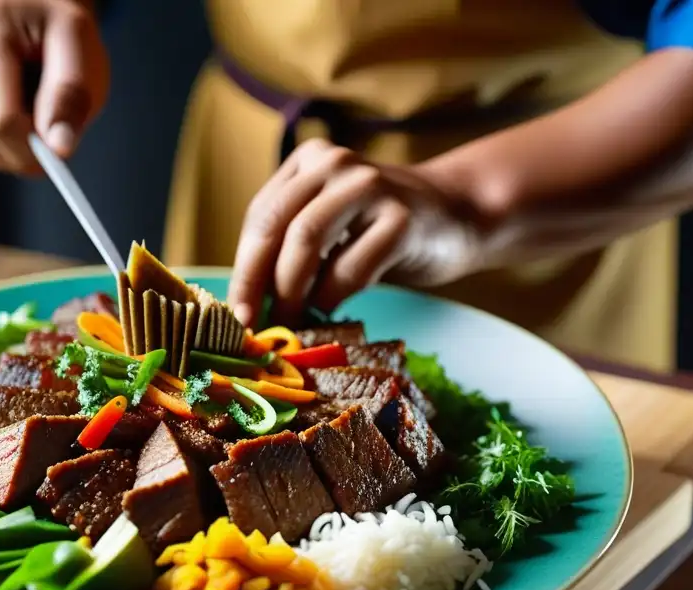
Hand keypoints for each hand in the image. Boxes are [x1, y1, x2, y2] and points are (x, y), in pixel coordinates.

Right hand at [0, 0, 108, 173]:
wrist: (30, 16)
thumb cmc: (57, 36)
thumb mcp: (83, 55)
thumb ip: (71, 100)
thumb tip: (58, 149)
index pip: (0, 118)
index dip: (31, 151)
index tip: (55, 155)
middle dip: (17, 152)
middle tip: (44, 136)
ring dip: (0, 148)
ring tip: (22, 112)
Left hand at [227, 138, 482, 327]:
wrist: (457, 215)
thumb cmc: (379, 231)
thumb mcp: (329, 226)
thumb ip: (289, 248)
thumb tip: (246, 305)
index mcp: (309, 160)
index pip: (261, 216)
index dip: (243, 268)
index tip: (235, 314)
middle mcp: (335, 163)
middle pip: (277, 224)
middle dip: (256, 281)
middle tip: (254, 324)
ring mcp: (370, 185)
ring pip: (307, 240)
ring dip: (291, 292)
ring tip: (290, 322)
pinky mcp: (402, 217)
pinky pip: (351, 267)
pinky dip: (331, 298)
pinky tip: (328, 313)